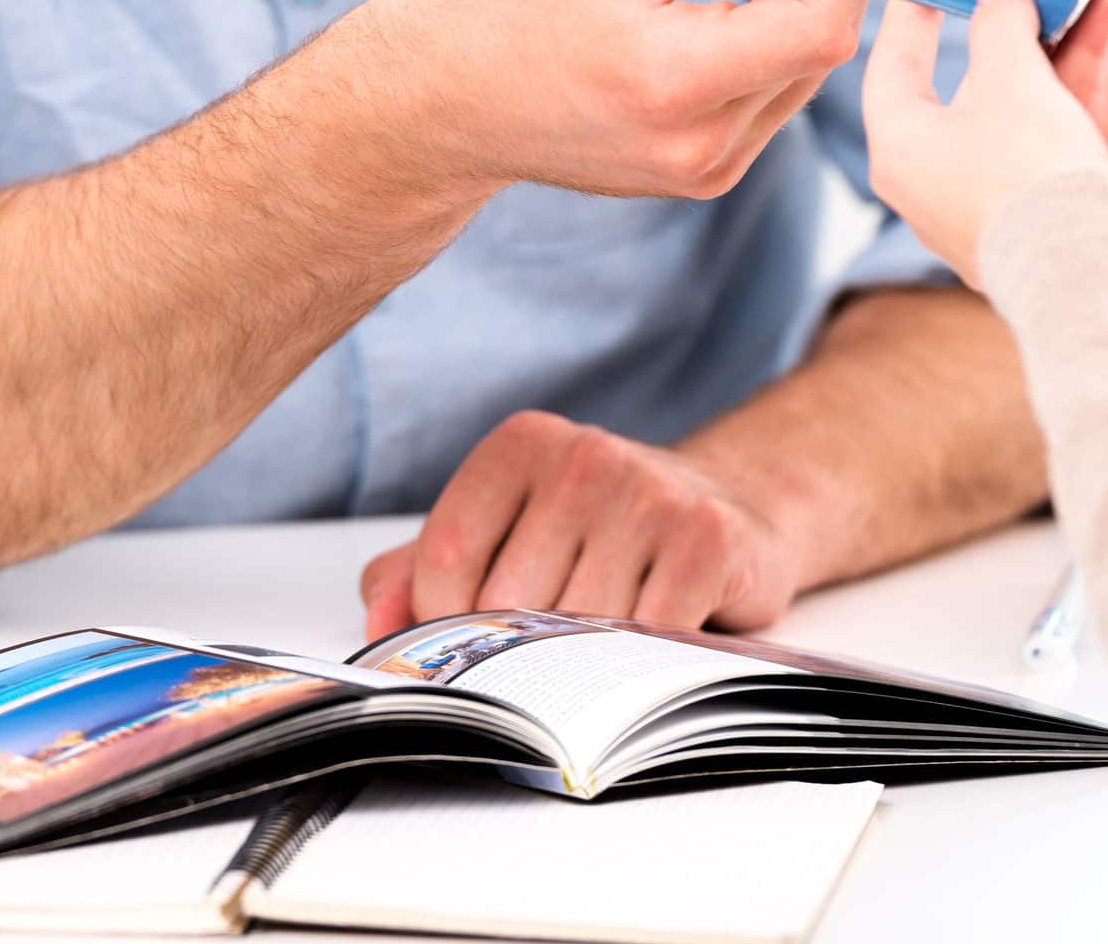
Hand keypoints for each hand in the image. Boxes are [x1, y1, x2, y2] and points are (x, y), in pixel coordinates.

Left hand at [357, 409, 799, 639]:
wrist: (730, 510)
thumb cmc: (600, 533)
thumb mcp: (504, 535)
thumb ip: (419, 572)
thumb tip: (378, 625)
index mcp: (521, 445)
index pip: (445, 560)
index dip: (446, 623)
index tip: (476, 637)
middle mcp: (583, 455)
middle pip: (508, 603)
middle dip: (522, 648)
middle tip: (554, 645)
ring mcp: (649, 493)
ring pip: (577, 629)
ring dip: (587, 659)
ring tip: (608, 636)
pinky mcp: (708, 538)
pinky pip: (647, 638)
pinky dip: (643, 662)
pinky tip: (652, 639)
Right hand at [368, 0, 869, 201]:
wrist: (437, 99)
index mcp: (677, 80)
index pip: (826, 27)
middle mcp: (701, 146)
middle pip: (822, 52)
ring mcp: (703, 174)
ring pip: (804, 79)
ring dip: (787, 15)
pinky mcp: (700, 180)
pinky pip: (769, 105)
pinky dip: (759, 51)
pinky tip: (705, 15)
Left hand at [858, 0, 1107, 286]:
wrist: (1089, 277)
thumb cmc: (1025, 171)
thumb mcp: (1008, 79)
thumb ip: (1001, 27)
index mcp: (903, 148)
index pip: (895, 67)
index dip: (913, 17)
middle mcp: (943, 177)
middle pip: (985, 81)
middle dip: (1033, 24)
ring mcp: (1001, 199)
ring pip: (1040, 105)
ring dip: (1080, 45)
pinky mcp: (1052, 214)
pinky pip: (1070, 138)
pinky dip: (1099, 89)